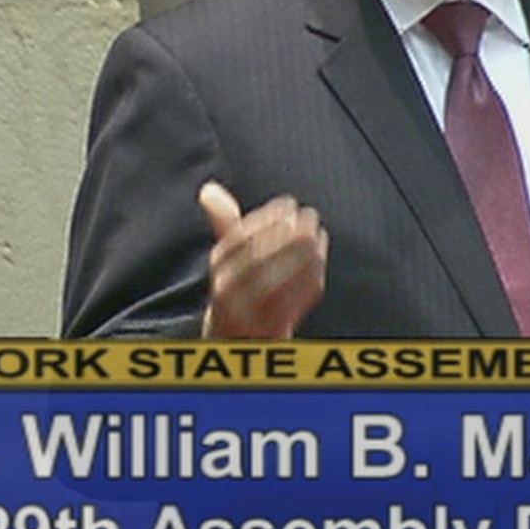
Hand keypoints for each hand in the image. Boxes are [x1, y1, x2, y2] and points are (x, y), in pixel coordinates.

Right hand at [198, 181, 327, 337]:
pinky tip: (319, 259)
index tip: (287, 205)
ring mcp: (248, 316)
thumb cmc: (235, 291)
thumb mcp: (225, 259)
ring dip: (301, 255)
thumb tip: (209, 190)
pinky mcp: (271, 331)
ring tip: (316, 234)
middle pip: (256, 262)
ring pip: (275, 283)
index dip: (265, 220)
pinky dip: (309, 278)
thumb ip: (223, 224)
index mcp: (217, 273)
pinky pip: (292, 304)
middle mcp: (227, 295)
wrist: (235, 339)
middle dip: (286, 236)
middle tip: (307, 217)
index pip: (237, 242)